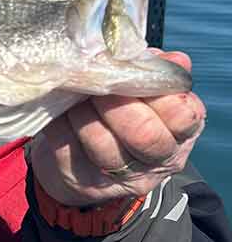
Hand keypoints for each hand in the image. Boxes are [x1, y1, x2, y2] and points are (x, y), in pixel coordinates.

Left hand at [30, 51, 205, 206]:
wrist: (83, 158)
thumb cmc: (121, 113)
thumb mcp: (144, 93)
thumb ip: (156, 72)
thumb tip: (174, 59)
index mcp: (181, 133)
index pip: (182, 115)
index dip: (155, 91)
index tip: (131, 74)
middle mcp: (157, 160)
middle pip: (144, 135)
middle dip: (116, 104)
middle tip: (97, 84)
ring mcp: (120, 176)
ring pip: (103, 145)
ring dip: (83, 113)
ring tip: (75, 95)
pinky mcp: (84, 182)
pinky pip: (67, 148)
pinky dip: (60, 123)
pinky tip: (60, 110)